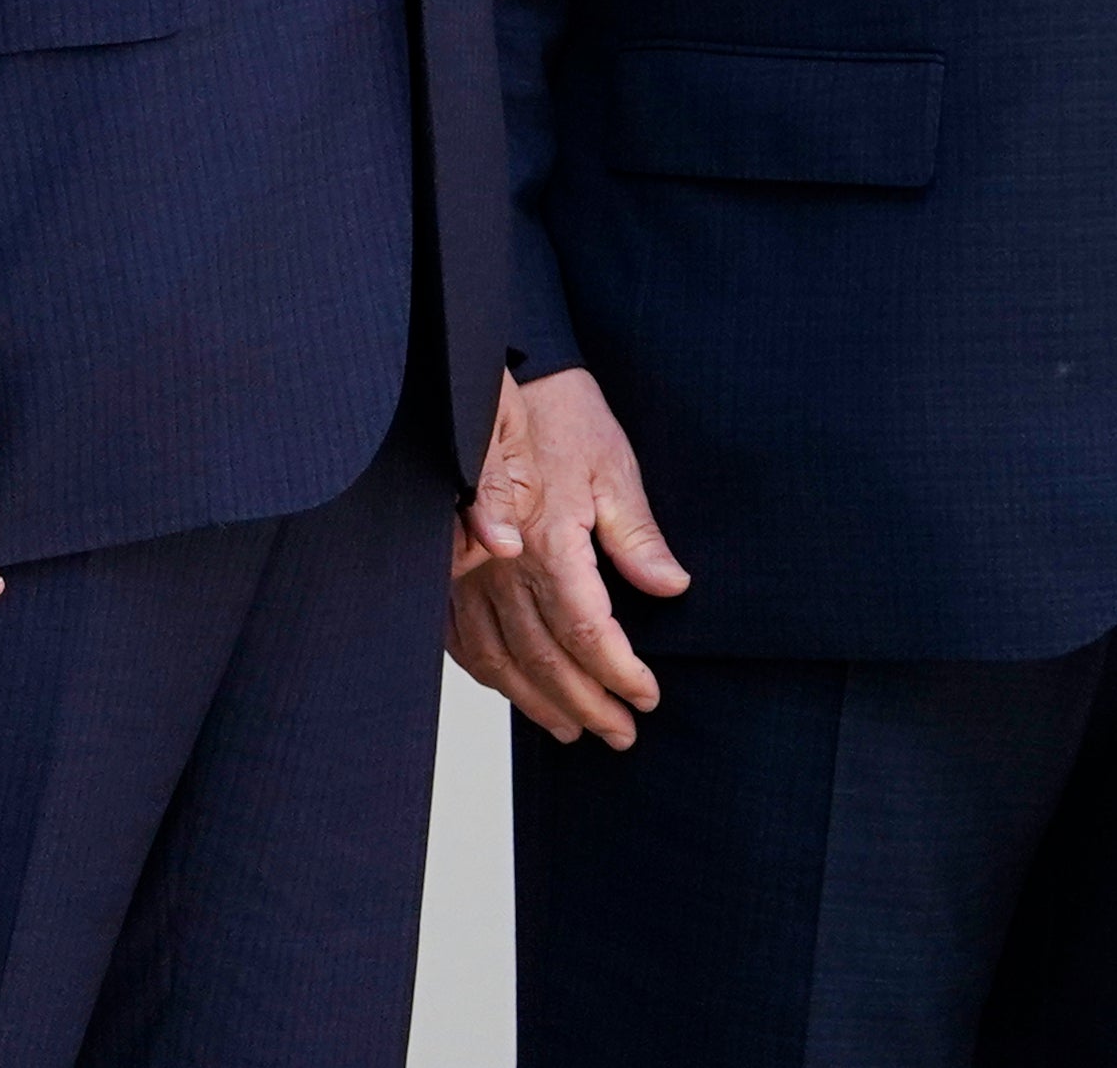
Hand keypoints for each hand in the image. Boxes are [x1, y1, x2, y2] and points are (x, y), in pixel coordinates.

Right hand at [447, 366, 690, 746]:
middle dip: (587, 702)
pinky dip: (489, 673)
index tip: (647, 696)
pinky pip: (461, 638)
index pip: (587, 632)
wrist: (498, 382)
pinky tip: (513, 689)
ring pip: (499, 658)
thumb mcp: (614, 469)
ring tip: (573, 729)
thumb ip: (637, 537)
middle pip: (545, 657)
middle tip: (622, 733)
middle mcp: (501, 567)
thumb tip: (671, 587)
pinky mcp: (445, 569)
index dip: (619, 672)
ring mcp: (466, 571)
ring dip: (537, 701)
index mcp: (549, 543)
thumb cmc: (563, 419)